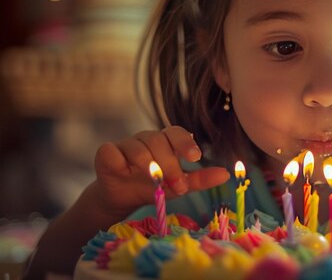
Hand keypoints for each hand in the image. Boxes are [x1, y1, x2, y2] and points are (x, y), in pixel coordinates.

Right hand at [92, 126, 229, 217]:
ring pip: (138, 147)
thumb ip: (200, 179)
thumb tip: (226, 174)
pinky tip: (126, 172)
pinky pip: (112, 151)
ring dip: (149, 166)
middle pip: (159, 141)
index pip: (176, 132)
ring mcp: (125, 144)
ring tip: (156, 184)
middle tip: (178, 186)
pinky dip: (120, 162)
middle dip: (170, 164)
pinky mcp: (106, 152)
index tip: (195, 157)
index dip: (185, 142)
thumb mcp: (179, 185)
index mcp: (165, 141)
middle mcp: (146, 138)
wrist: (122, 198)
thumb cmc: (153, 187)